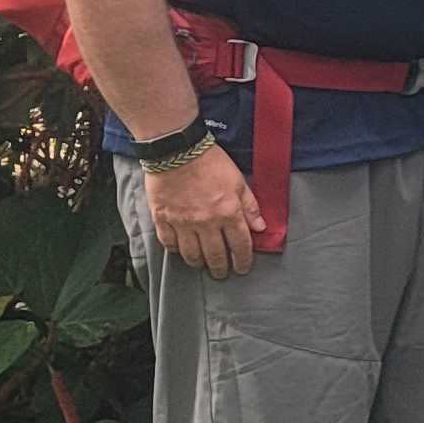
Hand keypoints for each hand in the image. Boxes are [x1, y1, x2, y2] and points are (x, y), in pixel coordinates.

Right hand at [144, 141, 261, 279]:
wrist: (176, 150)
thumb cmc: (210, 162)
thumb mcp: (238, 181)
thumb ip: (250, 206)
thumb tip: (260, 227)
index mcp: (228, 213)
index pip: (240, 246)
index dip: (243, 260)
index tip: (243, 268)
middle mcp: (206, 223)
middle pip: (215, 255)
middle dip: (221, 268)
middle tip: (222, 273)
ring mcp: (183, 223)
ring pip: (192, 254)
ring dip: (199, 263)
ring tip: (203, 265)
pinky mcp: (163, 219)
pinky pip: (169, 243)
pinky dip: (176, 251)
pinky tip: (181, 251)